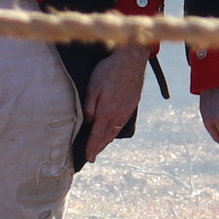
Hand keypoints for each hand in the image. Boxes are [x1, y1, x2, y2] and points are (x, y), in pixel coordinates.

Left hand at [77, 46, 149, 161]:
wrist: (131, 60)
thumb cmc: (108, 71)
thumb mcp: (93, 86)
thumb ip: (89, 106)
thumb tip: (88, 121)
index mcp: (107, 111)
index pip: (97, 135)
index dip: (91, 147)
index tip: (88, 157)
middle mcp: (117, 114)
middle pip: (106, 136)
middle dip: (98, 148)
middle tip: (92, 158)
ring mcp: (126, 110)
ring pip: (114, 131)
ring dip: (106, 142)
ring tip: (100, 148)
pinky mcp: (131, 105)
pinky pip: (121, 124)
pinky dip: (115, 132)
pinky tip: (112, 132)